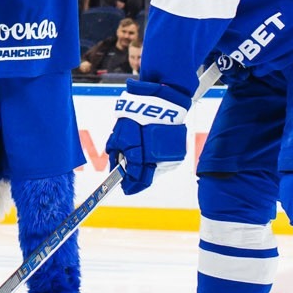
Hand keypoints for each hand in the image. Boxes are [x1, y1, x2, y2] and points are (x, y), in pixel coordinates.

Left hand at [105, 81, 190, 195]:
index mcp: (146, 158)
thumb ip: (117, 154)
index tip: (123, 188)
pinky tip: (149, 153)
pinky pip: (163, 162)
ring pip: (155, 171)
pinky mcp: (178, 154)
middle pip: (147, 178)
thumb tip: (115, 168)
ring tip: (138, 161)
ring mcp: (171, 158)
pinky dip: (155, 161)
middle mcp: (161, 161)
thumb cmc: (138, 118)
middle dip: (136, 179)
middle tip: (128, 179)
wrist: (162, 104)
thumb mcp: (121, 136)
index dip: (129, 185)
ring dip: (146, 169)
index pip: (137, 180)